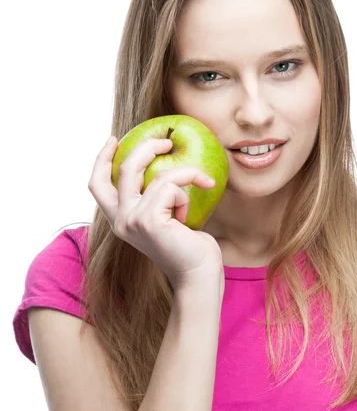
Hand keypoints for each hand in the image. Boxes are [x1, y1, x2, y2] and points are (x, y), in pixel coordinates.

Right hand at [88, 136, 223, 289]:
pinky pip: (172, 185)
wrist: (198, 275)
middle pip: (125, 168)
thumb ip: (157, 198)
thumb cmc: (190, 247)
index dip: (102, 159)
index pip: (98, 185)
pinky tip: (190, 215)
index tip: (114, 139)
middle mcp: (120, 220)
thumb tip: (165, 165)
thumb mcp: (167, 217)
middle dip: (147, 148)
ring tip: (201, 185)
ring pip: (159, 175)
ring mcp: (131, 220)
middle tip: (167, 142)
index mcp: (121, 220)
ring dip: (186, 175)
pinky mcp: (148, 220)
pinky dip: (188, 191)